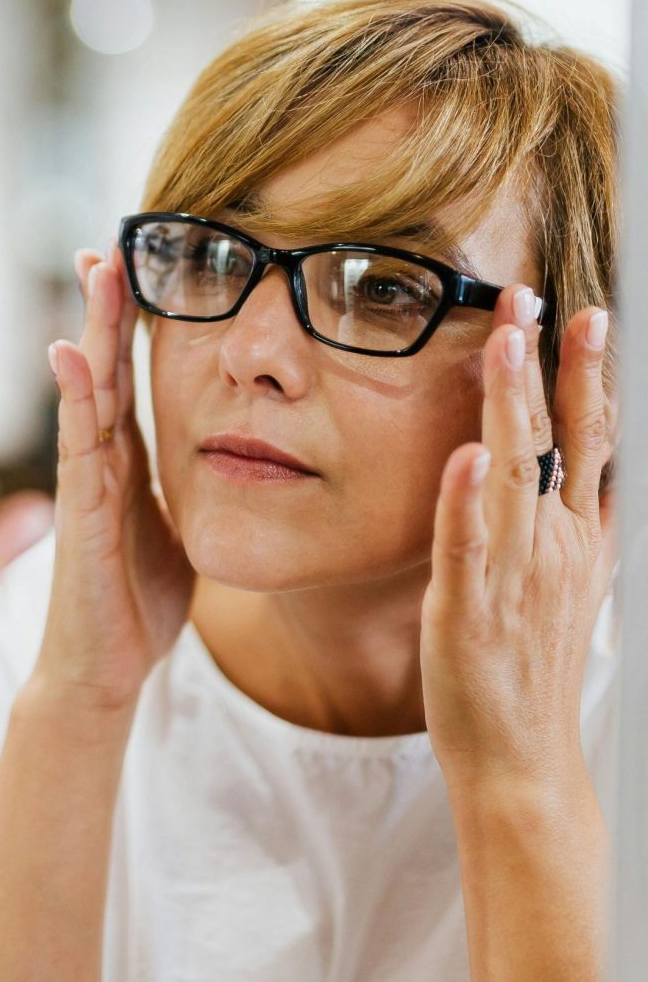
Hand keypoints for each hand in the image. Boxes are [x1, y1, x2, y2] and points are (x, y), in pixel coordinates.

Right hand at [36, 245, 193, 716]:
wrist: (107, 666)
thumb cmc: (139, 599)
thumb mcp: (177, 528)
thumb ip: (189, 489)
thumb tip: (224, 462)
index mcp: (130, 461)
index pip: (129, 376)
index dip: (132, 324)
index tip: (137, 269)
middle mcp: (102, 460)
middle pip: (107, 366)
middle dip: (108, 306)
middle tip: (112, 244)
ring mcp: (86, 483)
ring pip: (88, 391)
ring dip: (91, 330)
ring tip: (96, 272)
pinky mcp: (80, 514)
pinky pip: (79, 447)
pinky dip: (73, 399)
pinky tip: (69, 355)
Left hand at [421, 286, 614, 790]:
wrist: (520, 760)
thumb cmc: (531, 665)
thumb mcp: (569, 584)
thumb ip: (573, 523)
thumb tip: (582, 468)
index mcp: (579, 539)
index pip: (592, 441)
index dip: (590, 376)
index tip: (586, 315)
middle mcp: (555, 547)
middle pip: (562, 441)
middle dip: (553, 366)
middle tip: (538, 298)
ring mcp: (513, 576)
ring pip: (517, 475)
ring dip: (512, 407)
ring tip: (504, 343)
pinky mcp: (467, 609)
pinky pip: (467, 545)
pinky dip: (467, 498)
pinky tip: (466, 454)